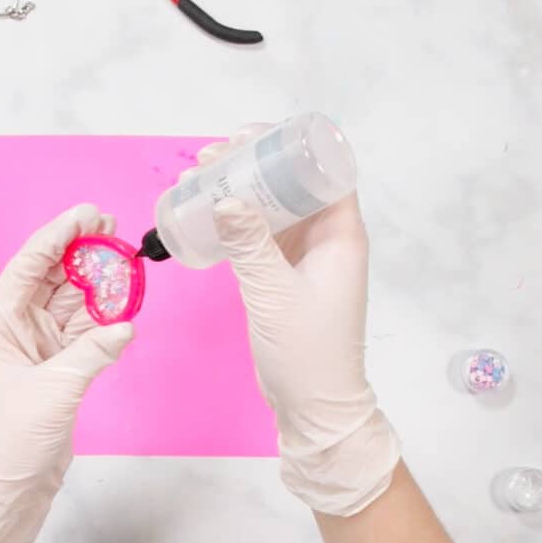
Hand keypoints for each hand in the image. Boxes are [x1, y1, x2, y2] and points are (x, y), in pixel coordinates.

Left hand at [0, 204, 134, 542]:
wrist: (13, 485)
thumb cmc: (14, 439)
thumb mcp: (54, 391)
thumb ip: (92, 353)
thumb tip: (125, 325)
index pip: (26, 268)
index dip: (54, 238)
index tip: (84, 214)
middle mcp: (13, 328)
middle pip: (48, 277)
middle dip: (78, 250)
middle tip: (110, 224)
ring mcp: (34, 345)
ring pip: (68, 300)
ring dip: (94, 279)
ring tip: (122, 253)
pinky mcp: (54, 363)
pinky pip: (81, 328)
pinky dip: (102, 314)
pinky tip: (122, 296)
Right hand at [199, 126, 400, 515]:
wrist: (314, 406)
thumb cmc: (307, 350)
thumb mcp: (274, 293)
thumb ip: (250, 245)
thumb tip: (225, 198)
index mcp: (341, 236)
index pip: (325, 171)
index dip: (290, 147)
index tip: (249, 137)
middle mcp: (327, 240)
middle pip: (294, 184)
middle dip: (254, 165)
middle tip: (212, 157)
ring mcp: (306, 259)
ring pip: (274, 209)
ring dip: (242, 191)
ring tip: (200, 179)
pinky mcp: (285, 278)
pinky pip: (262, 236)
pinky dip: (238, 222)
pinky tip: (207, 215)